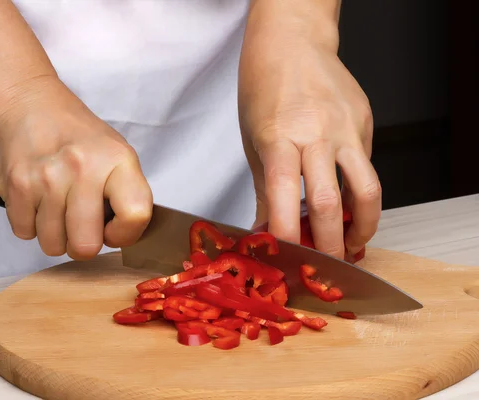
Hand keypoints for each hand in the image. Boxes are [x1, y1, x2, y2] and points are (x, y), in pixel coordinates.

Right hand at [0, 77, 152, 259]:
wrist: (30, 105)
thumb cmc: (79, 136)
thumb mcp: (118, 154)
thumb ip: (127, 195)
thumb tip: (124, 237)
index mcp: (116, 160)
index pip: (135, 216)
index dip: (125, 234)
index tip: (114, 229)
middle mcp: (82, 169)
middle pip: (86, 245)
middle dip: (83, 244)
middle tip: (81, 225)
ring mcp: (46, 179)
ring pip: (52, 245)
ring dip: (55, 235)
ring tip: (58, 208)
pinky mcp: (15, 186)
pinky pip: (25, 233)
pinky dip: (30, 224)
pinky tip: (37, 201)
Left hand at [239, 45, 380, 259]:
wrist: (292, 42)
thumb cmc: (263, 89)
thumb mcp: (253, 139)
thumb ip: (265, 189)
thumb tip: (265, 230)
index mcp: (279, 138)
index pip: (284, 196)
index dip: (286, 234)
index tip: (285, 258)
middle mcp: (317, 134)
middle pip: (331, 203)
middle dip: (330, 245)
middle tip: (326, 266)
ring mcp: (346, 128)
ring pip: (367, 190)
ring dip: (362, 227)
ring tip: (352, 244)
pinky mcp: (365, 123)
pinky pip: (367, 166)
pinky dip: (359, 192)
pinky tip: (348, 201)